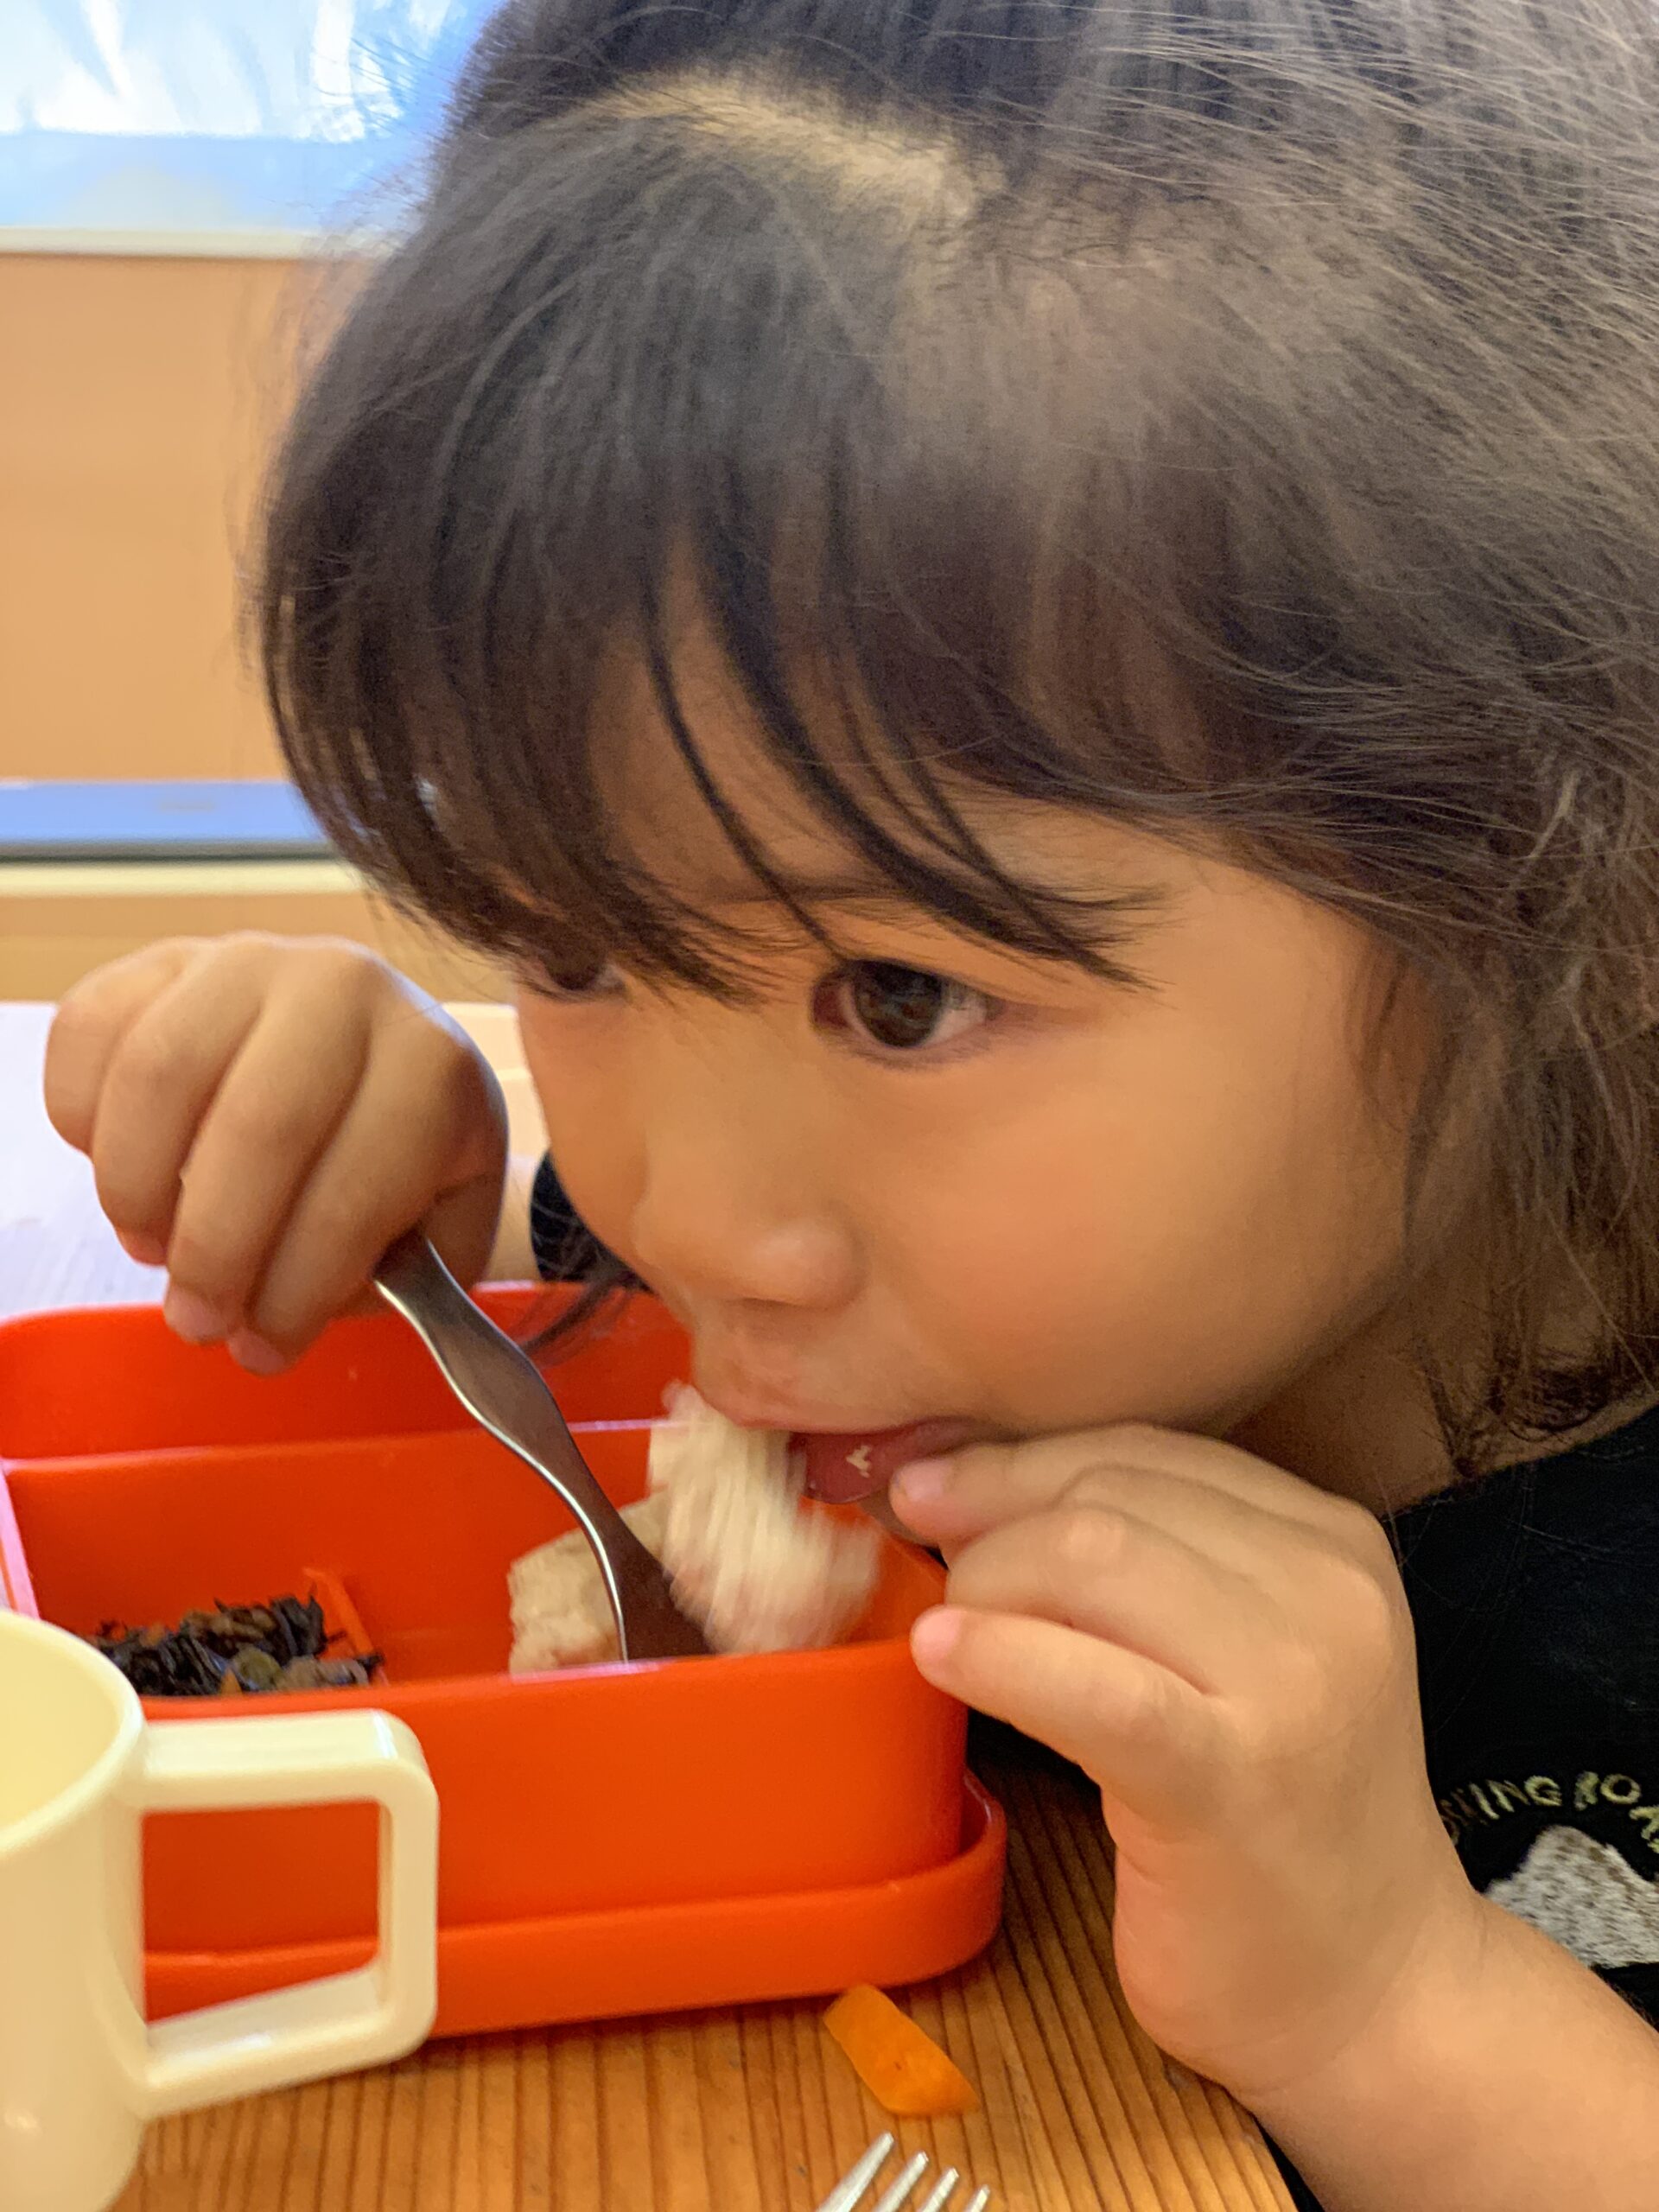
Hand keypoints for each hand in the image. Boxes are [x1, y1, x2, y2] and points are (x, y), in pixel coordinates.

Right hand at [45, 935, 507, 1370]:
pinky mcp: (165, 957)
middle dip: (214, 1253)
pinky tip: (120, 1168)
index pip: (354, 1191)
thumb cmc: (408, 1152)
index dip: (296, 1290)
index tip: (263, 1352)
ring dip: (137, 1189)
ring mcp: (249, 960)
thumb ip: (391, 1279)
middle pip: (256, 1129)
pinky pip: (90, 1030)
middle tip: (196, 1322)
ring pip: (159, 1075)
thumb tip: (274, 1323)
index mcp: (430, 1066)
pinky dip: (83, 1118)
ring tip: (153, 1249)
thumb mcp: (440, 1221)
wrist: (385, 1047)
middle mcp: (345, 989)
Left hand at [892, 1426, 1481, 2108]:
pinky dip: (1000, 1656)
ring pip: (1092, 1556)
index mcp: (1333, 1543)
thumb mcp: (1247, 1656)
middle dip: (992, 1515)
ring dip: (987, 1581)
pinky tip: (940, 1657)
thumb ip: (1156, 1567)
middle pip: (1109, 1495)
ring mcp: (1292, 1683)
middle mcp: (1327, 1592)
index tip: (939, 1489)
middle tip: (931, 1563)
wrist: (1377, 1995)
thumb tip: (974, 1490)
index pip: (1146, 1453)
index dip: (1021, 1462)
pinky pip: (1093, 1686)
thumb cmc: (1276, 1824)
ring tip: (946, 1631)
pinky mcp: (1233, 1778)